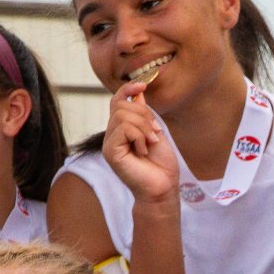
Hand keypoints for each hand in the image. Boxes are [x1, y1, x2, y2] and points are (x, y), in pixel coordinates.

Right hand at [104, 82, 178, 205]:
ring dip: (143, 127)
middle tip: (155, 134)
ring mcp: (109, 143)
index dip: (127, 89)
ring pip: (122, 116)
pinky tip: (143, 150)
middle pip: (121, 106)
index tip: (143, 86)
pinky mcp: (110, 152)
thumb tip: (139, 93)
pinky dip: (138, 136)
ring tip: (150, 143)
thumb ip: (144, 114)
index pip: (117, 101)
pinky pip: (123, 129)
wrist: (163, 186)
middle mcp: (112, 134)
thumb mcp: (154, 131)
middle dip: (143, 115)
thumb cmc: (161, 164)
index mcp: (122, 128)